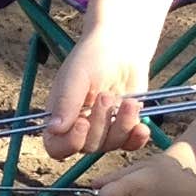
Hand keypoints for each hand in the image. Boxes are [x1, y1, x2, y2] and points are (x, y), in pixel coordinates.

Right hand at [41, 29, 149, 159]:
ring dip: (122, 125)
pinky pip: (130, 144)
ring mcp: (103, 130)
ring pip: (111, 145)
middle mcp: (79, 128)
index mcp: (60, 117)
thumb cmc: (93, 57)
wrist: (122, 47)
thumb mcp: (76, 76)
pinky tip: (142, 127)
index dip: (70, 143)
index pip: (57, 147)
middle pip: (88, 147)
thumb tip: (54, 130)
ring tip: (129, 102)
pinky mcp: (124, 128)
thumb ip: (66, 102)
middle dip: (100, 123)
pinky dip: (136, 138)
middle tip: (106, 96)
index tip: (83, 123)